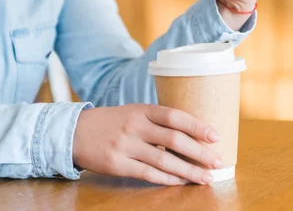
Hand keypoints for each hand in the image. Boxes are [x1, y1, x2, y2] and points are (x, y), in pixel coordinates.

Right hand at [72, 104, 222, 185]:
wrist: (75, 132)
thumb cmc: (111, 122)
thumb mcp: (133, 112)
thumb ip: (157, 120)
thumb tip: (192, 133)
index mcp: (141, 109)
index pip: (174, 116)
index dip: (197, 126)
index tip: (215, 136)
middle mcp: (135, 126)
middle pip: (174, 140)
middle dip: (199, 152)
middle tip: (218, 162)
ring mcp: (126, 146)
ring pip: (164, 161)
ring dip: (188, 171)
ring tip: (206, 178)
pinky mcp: (118, 164)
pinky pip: (148, 174)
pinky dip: (168, 179)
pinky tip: (182, 182)